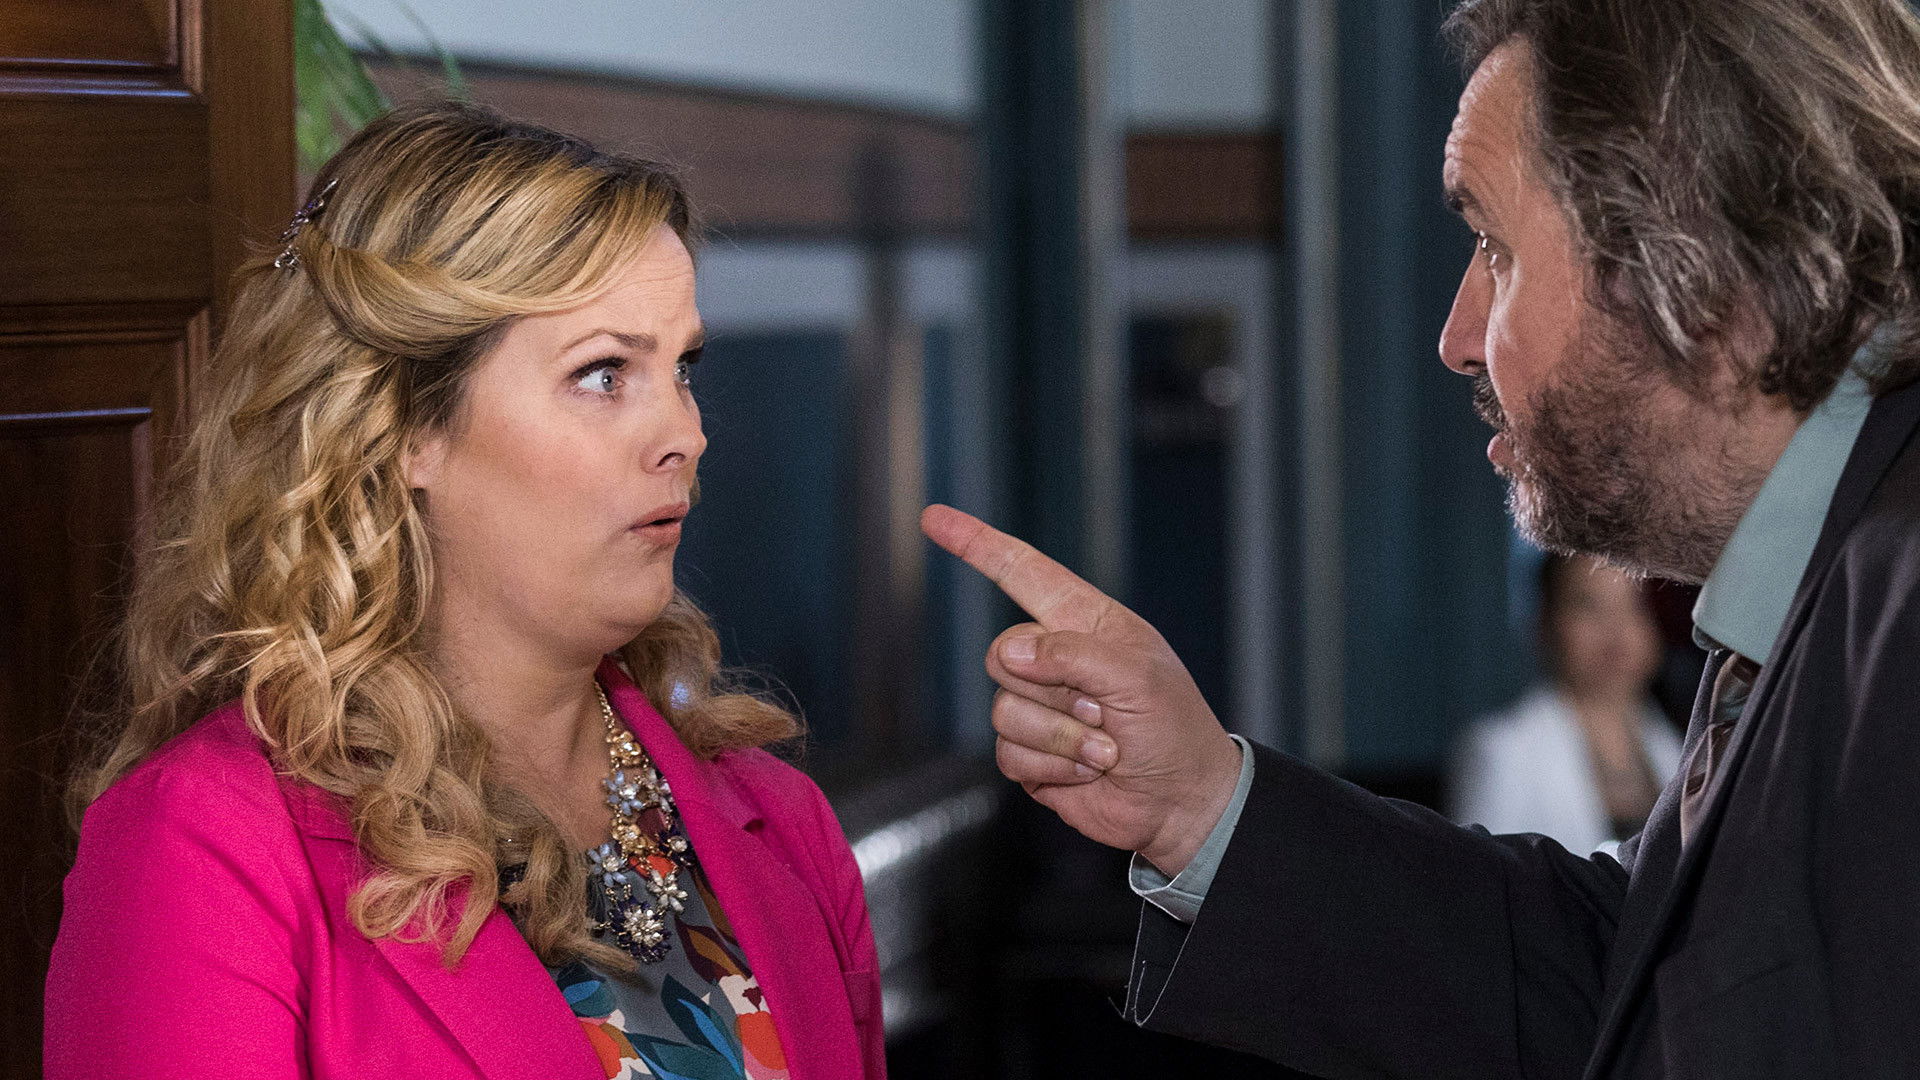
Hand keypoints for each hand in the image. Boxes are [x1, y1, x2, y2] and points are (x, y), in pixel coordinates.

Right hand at [921, 504, 1242, 875]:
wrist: (1181, 804)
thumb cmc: (1175, 730)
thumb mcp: (1137, 678)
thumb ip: (1073, 653)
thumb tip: (1013, 651)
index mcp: (1086, 621)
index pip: (1022, 571)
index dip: (976, 543)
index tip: (934, 518)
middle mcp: (1056, 658)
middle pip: (1001, 653)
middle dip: (1050, 689)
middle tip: (1102, 710)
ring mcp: (1040, 707)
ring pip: (1003, 710)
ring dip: (1060, 738)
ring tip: (1105, 747)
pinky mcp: (1031, 754)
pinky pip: (1009, 754)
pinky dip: (1053, 768)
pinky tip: (1088, 771)